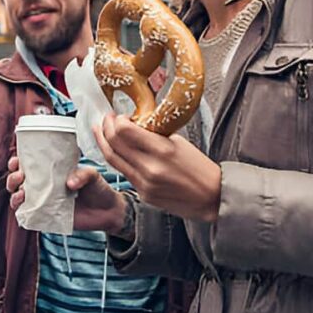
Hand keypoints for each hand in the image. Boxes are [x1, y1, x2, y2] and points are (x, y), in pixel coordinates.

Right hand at [7, 156, 127, 234]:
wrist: (108, 211)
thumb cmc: (98, 189)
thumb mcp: (92, 175)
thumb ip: (83, 175)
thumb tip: (69, 183)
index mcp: (50, 173)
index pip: (28, 166)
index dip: (17, 163)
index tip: (16, 160)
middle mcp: (44, 188)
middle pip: (18, 183)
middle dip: (12, 178)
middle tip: (20, 175)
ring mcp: (45, 203)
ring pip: (20, 200)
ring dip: (15, 196)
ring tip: (21, 192)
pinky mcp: (48, 218)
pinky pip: (30, 217)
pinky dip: (24, 213)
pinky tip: (24, 208)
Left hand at [94, 113, 220, 222]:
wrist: (212, 197)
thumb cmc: (199, 167)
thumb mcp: (179, 142)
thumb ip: (154, 135)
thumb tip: (133, 125)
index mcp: (162, 150)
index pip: (125, 131)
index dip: (117, 120)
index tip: (119, 116)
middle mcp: (150, 167)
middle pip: (114, 144)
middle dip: (105, 128)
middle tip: (105, 120)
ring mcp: (144, 183)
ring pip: (113, 159)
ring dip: (103, 143)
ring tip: (100, 131)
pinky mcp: (143, 194)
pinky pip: (124, 173)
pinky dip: (117, 159)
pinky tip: (116, 151)